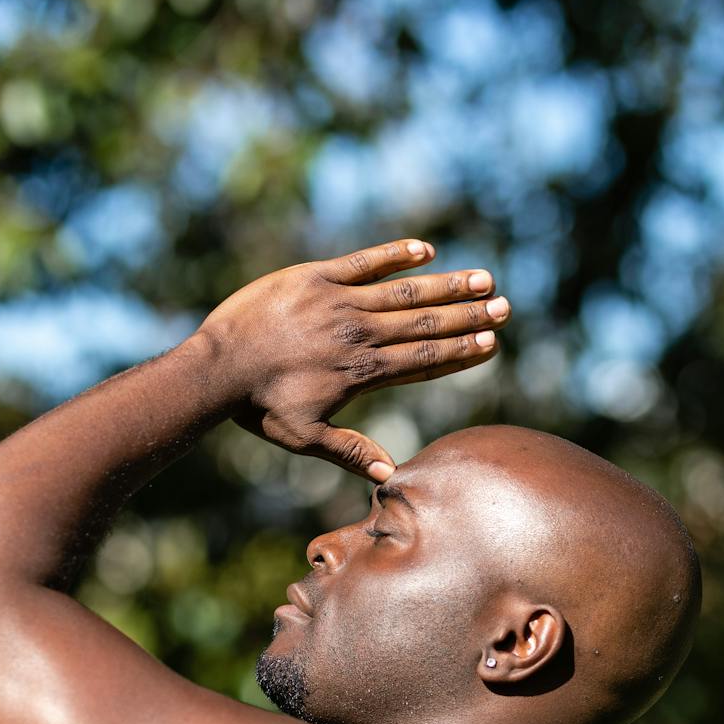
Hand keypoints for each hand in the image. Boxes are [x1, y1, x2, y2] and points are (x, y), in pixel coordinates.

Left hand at [197, 238, 509, 480]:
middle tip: (506, 307)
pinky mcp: (316, 277)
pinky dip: (396, 254)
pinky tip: (425, 249)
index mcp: (363, 372)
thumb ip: (350, 451)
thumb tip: (389, 474)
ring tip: (483, 279)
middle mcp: (360, 334)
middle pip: (427, 323)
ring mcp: (339, 302)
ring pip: (405, 291)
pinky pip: (364, 261)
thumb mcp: (306, 437)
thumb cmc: (259, 408)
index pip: (425, 358)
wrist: (217, 368)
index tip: (492, 343)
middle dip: (469, 316)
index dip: (462, 351)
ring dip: (447, 285)